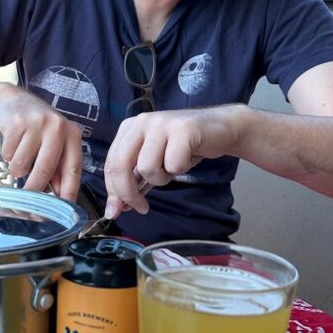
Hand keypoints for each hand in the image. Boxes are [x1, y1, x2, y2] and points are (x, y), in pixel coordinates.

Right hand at [0, 89, 82, 199]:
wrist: (16, 102)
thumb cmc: (39, 130)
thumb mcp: (55, 145)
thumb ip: (59, 169)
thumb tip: (60, 198)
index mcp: (72, 135)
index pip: (73, 169)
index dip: (68, 191)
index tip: (62, 209)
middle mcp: (57, 127)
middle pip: (45, 169)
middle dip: (34, 188)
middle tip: (27, 198)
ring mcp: (37, 123)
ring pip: (22, 164)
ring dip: (16, 169)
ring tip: (20, 158)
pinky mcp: (17, 122)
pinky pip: (9, 154)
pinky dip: (8, 156)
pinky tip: (13, 144)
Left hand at [103, 106, 245, 216]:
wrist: (220, 129)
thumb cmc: (184, 147)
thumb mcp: (155, 163)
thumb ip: (135, 181)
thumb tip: (117, 207)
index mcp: (129, 128)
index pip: (111, 163)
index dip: (113, 191)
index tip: (117, 211)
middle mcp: (141, 121)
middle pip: (121, 164)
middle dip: (128, 193)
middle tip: (142, 208)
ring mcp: (161, 123)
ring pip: (147, 167)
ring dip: (162, 178)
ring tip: (174, 167)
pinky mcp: (183, 129)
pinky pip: (173, 164)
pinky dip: (180, 169)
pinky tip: (188, 158)